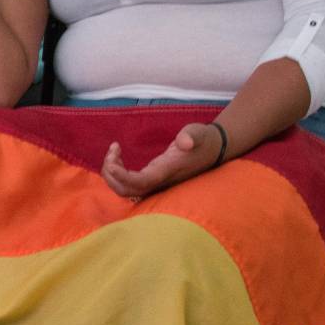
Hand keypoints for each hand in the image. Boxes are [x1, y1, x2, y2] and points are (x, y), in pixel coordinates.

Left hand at [100, 122, 223, 197]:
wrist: (213, 150)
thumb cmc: (202, 140)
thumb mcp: (198, 133)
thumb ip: (191, 136)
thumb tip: (186, 142)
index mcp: (167, 171)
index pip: (142, 182)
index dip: (124, 177)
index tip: (111, 163)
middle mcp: (159, 182)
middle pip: (128, 191)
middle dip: (112, 175)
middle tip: (113, 150)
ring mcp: (155, 183)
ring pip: (126, 190)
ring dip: (112, 174)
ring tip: (113, 151)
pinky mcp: (152, 180)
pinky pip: (129, 185)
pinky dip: (116, 174)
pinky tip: (116, 157)